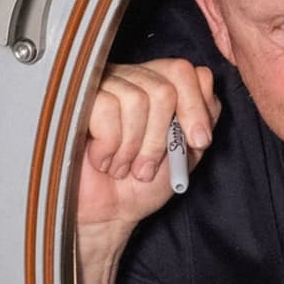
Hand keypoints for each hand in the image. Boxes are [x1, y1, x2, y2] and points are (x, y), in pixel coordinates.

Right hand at [77, 58, 220, 227]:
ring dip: (133, 146)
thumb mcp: (187, 152)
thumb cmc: (143, 183)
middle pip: (163, 89)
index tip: (197, 142)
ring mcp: (102, 86)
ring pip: (136, 99)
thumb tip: (205, 80)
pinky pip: (106, 107)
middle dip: (160, 139)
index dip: (195, 107)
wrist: (108, 213)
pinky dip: (109, 145)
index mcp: (157, 86)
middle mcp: (131, 79)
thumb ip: (203, 116)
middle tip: (146, 166)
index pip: (184, 71)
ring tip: (123, 166)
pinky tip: (102, 159)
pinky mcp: (77, 100)